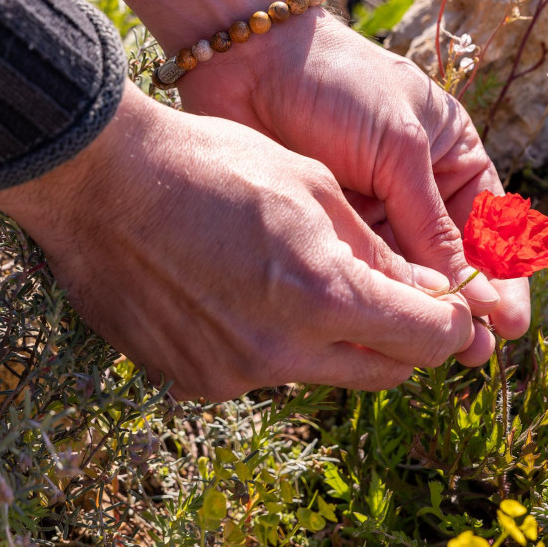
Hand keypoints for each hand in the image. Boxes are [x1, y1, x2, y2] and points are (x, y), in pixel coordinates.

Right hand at [0, 84, 476, 401]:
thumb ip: (379, 251)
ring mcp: (233, 375)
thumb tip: (433, 292)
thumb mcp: (312, 187)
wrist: (98, 181)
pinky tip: (248, 295)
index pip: (426, 340)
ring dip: (337, 340)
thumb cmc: (211, 164)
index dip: (450, 323)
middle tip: (396, 297)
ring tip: (307, 282)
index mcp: (323, 296)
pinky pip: (263, 374)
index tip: (450, 304)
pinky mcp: (193, 382)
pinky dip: (276, 345)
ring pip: (324, 373)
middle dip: (402, 338)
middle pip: (383, 371)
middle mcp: (283, 353)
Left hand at [73, 0, 530, 363]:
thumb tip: (476, 295)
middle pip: (453, 260)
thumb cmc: (340, 86)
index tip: (510, 324)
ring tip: (438, 349)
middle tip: (477, 353)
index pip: (493, 227)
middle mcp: (420, 189)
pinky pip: (363, 272)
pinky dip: (377, 300)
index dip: (505, 278)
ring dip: (423, 310)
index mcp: (454, 157)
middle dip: (467, 305)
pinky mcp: (333, 228)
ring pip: (408, 274)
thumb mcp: (399, 151)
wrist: (251, 60)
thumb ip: (432, 226)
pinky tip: (387, 329)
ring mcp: (376, 211)